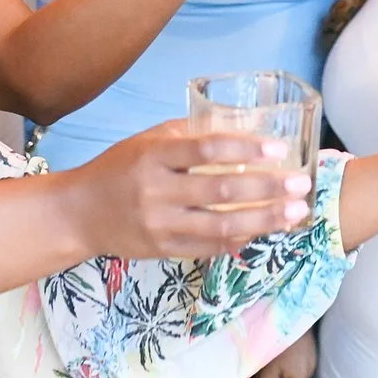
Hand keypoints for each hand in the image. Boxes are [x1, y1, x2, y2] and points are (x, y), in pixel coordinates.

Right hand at [67, 121, 312, 259]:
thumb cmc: (117, 169)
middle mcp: (157, 192)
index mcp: (154, 156)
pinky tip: (264, 233)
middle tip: (301, 184)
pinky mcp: (162, 249)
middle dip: (267, 189)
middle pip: (221, 191)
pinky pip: (208, 248)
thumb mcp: (145, 141)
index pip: (206, 150)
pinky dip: (238, 241)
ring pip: (221, 226)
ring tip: (295, 213)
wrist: (77, 214)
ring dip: (264, 220)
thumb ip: (186, 135)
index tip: (279, 149)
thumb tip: (236, 128)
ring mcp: (160, 225)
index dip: (245, 149)